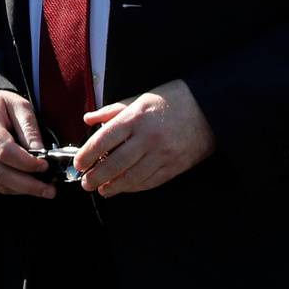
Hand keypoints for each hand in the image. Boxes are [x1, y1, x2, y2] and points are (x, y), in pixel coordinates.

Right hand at [0, 89, 54, 198]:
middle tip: (49, 190)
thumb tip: (42, 156)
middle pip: (1, 172)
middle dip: (28, 184)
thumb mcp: (19, 106)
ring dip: (22, 189)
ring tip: (42, 189)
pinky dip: (12, 187)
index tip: (45, 166)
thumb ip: (30, 131)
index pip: (5, 151)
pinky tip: (26, 184)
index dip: (27, 163)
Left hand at [76, 78, 215, 195]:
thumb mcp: (140, 98)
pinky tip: (123, 188)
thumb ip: (112, 110)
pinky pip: (150, 182)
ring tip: (101, 190)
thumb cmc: (172, 99)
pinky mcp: (174, 166)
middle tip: (85, 182)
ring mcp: (162, 154)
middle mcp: (148, 137)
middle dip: (96, 176)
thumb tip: (89, 119)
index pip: (104, 139)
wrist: (209, 108)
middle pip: (115, 163)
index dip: (87, 154)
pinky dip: (133, 187)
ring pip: (132, 177)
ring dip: (113, 186)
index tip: (78, 163)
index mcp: (136, 117)